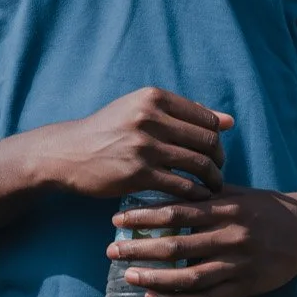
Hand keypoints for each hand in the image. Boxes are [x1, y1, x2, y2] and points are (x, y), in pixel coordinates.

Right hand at [46, 87, 232, 199]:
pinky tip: (198, 198)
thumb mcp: (140, 109)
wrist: (68, 153)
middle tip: (218, 171)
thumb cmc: (108, 130)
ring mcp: (144, 147)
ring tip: (213, 187)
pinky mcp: (138, 174)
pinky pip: (181, 186)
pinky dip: (196, 194)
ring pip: (198, 164)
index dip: (217, 137)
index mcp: (153, 98)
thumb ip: (183, 113)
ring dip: (213, 179)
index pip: (206, 118)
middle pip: (206, 140)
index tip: (216, 151)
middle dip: (219, 159)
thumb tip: (228, 121)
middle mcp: (150, 118)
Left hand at [105, 187, 296, 296]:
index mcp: (226, 210)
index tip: (117, 219)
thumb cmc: (267, 209)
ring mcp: (237, 266)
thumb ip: (205, 192)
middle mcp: (230, 237)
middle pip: (177, 247)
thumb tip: (167, 184)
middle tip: (111, 250)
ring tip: (128, 276)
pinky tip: (154, 296)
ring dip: (154, 278)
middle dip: (140, 249)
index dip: (144, 217)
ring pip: (188, 278)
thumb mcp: (237, 193)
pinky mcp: (245, 288)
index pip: (177, 212)